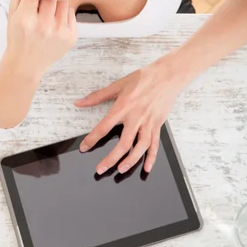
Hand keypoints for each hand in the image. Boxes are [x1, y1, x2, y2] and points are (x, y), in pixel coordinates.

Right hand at [6, 0, 77, 73]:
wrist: (26, 64)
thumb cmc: (17, 34)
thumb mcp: (13, 8)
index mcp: (25, 17)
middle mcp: (44, 25)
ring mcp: (60, 32)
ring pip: (64, 0)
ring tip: (46, 9)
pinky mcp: (72, 36)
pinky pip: (71, 12)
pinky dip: (64, 12)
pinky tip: (53, 20)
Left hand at [75, 59, 181, 173]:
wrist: (167, 76)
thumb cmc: (142, 79)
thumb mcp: (118, 85)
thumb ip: (97, 96)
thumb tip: (79, 103)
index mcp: (123, 107)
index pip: (104, 127)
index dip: (92, 139)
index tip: (84, 148)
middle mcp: (136, 117)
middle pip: (123, 143)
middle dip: (111, 159)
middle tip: (100, 169)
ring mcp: (148, 123)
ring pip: (140, 147)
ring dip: (131, 161)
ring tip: (121, 170)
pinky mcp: (158, 125)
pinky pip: (155, 144)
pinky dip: (151, 157)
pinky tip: (146, 168)